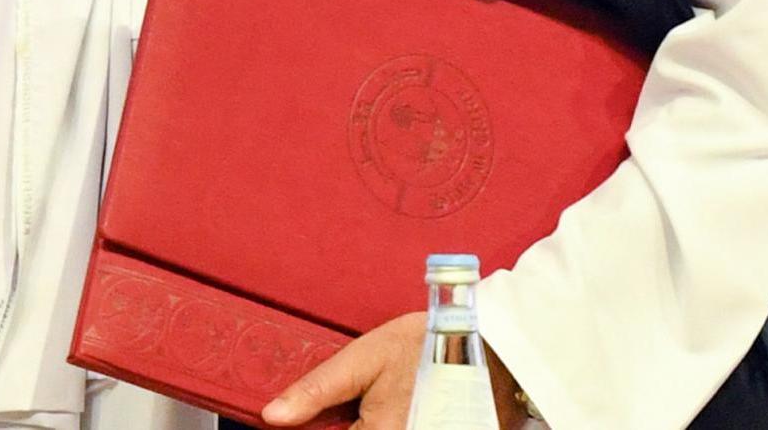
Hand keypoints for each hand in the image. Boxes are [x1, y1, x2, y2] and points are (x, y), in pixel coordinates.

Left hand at [262, 312, 526, 429]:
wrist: (496, 346)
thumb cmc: (426, 345)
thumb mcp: (364, 358)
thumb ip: (316, 391)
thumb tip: (271, 416)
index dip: (318, 428)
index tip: (319, 416)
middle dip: (351, 424)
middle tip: (367, 401)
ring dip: (372, 423)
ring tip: (389, 400)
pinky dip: (395, 422)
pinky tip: (404, 407)